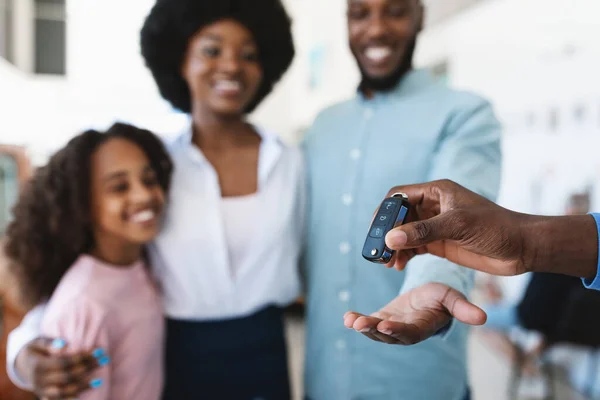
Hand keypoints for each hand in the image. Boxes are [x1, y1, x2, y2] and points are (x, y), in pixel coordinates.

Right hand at [16, 337, 104, 399]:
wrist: (22, 366)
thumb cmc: (35, 350)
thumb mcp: (38, 343)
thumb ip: (50, 343)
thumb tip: (64, 344)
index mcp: (38, 366)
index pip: (64, 363)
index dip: (81, 358)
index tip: (98, 351)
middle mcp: (40, 381)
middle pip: (67, 377)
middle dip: (87, 368)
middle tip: (104, 359)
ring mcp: (43, 391)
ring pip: (66, 391)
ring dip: (84, 385)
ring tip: (100, 380)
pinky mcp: (46, 396)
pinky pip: (61, 399)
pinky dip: (74, 396)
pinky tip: (87, 391)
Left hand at [343, 282, 485, 344]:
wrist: (428, 298)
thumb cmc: (441, 298)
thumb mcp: (452, 298)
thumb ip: (463, 308)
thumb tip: (483, 318)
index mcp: (421, 328)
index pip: (409, 334)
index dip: (397, 331)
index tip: (386, 325)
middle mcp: (404, 332)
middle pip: (387, 336)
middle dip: (373, 330)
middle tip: (360, 324)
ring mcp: (391, 327)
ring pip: (375, 331)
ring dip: (362, 326)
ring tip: (351, 319)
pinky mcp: (381, 319)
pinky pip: (368, 322)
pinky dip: (356, 319)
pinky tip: (347, 316)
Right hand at [381, 179, 532, 275]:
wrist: (522, 248)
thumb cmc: (496, 228)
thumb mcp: (457, 225)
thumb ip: (424, 231)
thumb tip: (391, 238)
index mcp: (436, 192)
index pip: (400, 195)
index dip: (385, 210)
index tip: (375, 229)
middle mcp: (433, 206)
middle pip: (399, 216)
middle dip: (387, 232)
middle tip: (378, 250)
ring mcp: (436, 225)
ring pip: (404, 233)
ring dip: (394, 246)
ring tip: (387, 262)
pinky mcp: (440, 243)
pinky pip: (414, 247)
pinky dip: (404, 255)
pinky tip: (398, 265)